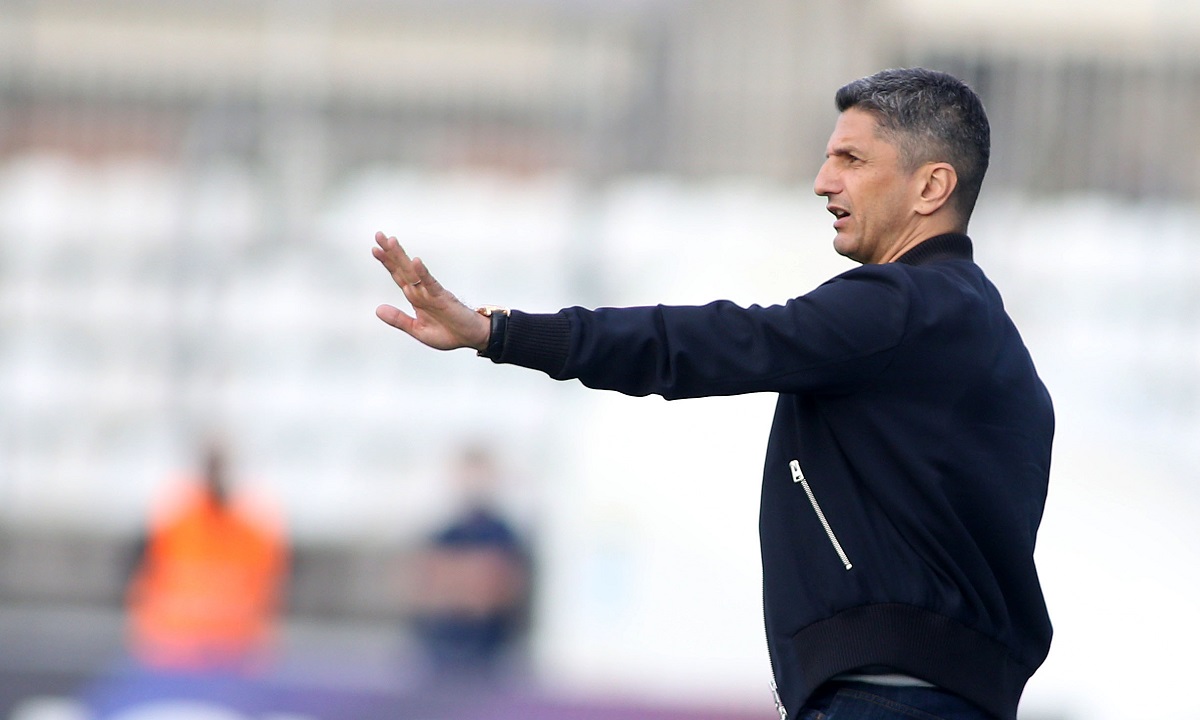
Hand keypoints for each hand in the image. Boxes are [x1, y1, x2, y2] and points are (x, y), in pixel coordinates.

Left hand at [372, 232, 490, 351]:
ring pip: (413, 272)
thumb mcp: (418, 330)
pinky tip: (416, 262)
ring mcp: (431, 293)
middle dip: (390, 252)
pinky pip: (431, 284)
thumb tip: (378, 309)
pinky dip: (423, 273)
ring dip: (401, 257)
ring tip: (391, 242)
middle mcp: (422, 291)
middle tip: (379, 235)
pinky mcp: (443, 297)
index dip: (387, 263)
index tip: (375, 249)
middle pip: (402, 268)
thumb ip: (399, 319)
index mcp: (415, 297)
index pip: (398, 276)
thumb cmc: (449, 333)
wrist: (471, 338)